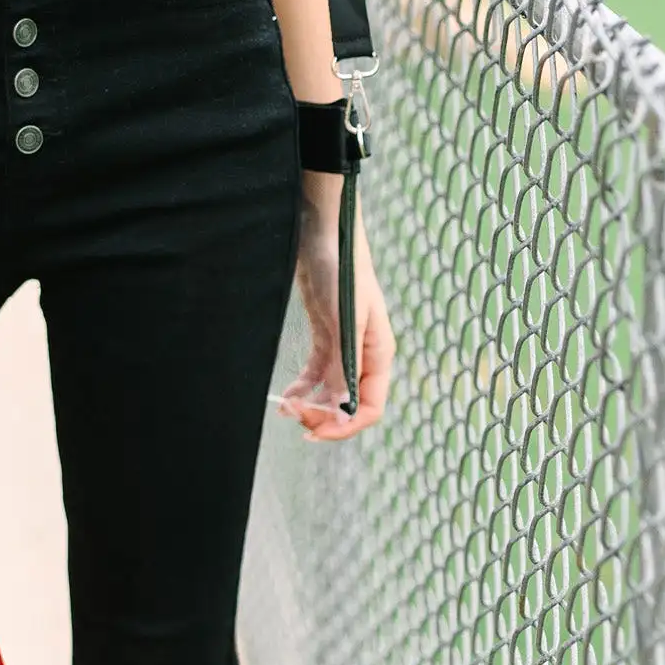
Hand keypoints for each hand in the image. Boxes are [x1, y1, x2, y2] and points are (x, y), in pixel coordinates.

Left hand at [279, 179, 394, 441]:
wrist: (324, 233)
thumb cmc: (342, 271)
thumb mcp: (345, 320)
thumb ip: (345, 363)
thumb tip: (341, 406)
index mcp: (379, 354)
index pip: (369, 407)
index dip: (344, 426)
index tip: (314, 430)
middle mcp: (365, 356)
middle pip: (348, 404)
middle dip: (322, 416)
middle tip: (293, 416)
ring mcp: (345, 347)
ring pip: (330, 392)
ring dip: (310, 405)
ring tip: (286, 408)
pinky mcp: (327, 337)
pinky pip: (317, 375)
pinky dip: (303, 388)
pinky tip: (287, 395)